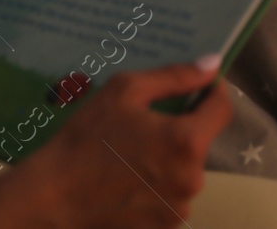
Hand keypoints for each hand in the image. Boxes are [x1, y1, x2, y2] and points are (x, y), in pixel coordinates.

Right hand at [1, 58, 232, 226]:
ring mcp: (180, 208)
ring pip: (185, 169)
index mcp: (187, 142)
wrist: (53, 197)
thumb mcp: (125, 92)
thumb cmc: (87, 138)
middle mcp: (193, 179)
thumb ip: (174, 77)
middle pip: (200, 141)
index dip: (212, 92)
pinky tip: (127, 176)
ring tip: (131, 150)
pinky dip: (157, 182)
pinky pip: (171, 194)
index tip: (197, 85)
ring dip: (169, 156)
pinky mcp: (165, 227)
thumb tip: (212, 64)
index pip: (223, 109)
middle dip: (181, 127)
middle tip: (146, 119)